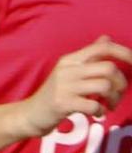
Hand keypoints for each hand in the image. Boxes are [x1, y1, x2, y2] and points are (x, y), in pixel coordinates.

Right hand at [8, 37, 131, 138]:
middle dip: (121, 83)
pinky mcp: (62, 103)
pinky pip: (94, 105)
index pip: (102, 47)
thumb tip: (107, 38)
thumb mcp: (70, 71)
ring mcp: (64, 86)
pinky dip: (101, 111)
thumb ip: (89, 56)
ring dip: (114, 99)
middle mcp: (67, 69)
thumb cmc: (55, 93)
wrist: (30, 113)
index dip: (124, 53)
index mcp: (71, 60)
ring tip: (108, 106)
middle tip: (116, 95)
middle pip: (108, 68)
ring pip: (105, 86)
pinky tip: (96, 113)